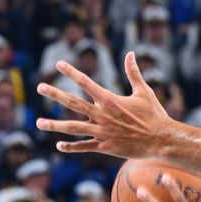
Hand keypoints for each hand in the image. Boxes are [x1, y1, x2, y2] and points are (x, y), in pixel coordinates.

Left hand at [36, 52, 170, 158]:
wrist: (161, 140)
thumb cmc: (154, 115)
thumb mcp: (144, 92)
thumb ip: (134, 73)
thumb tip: (130, 54)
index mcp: (110, 100)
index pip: (86, 83)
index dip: (71, 72)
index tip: (59, 64)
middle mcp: (102, 115)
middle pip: (73, 103)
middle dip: (55, 94)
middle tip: (40, 87)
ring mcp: (102, 132)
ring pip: (73, 127)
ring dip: (54, 125)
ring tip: (39, 122)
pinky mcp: (106, 146)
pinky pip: (84, 147)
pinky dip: (71, 147)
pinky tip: (59, 145)